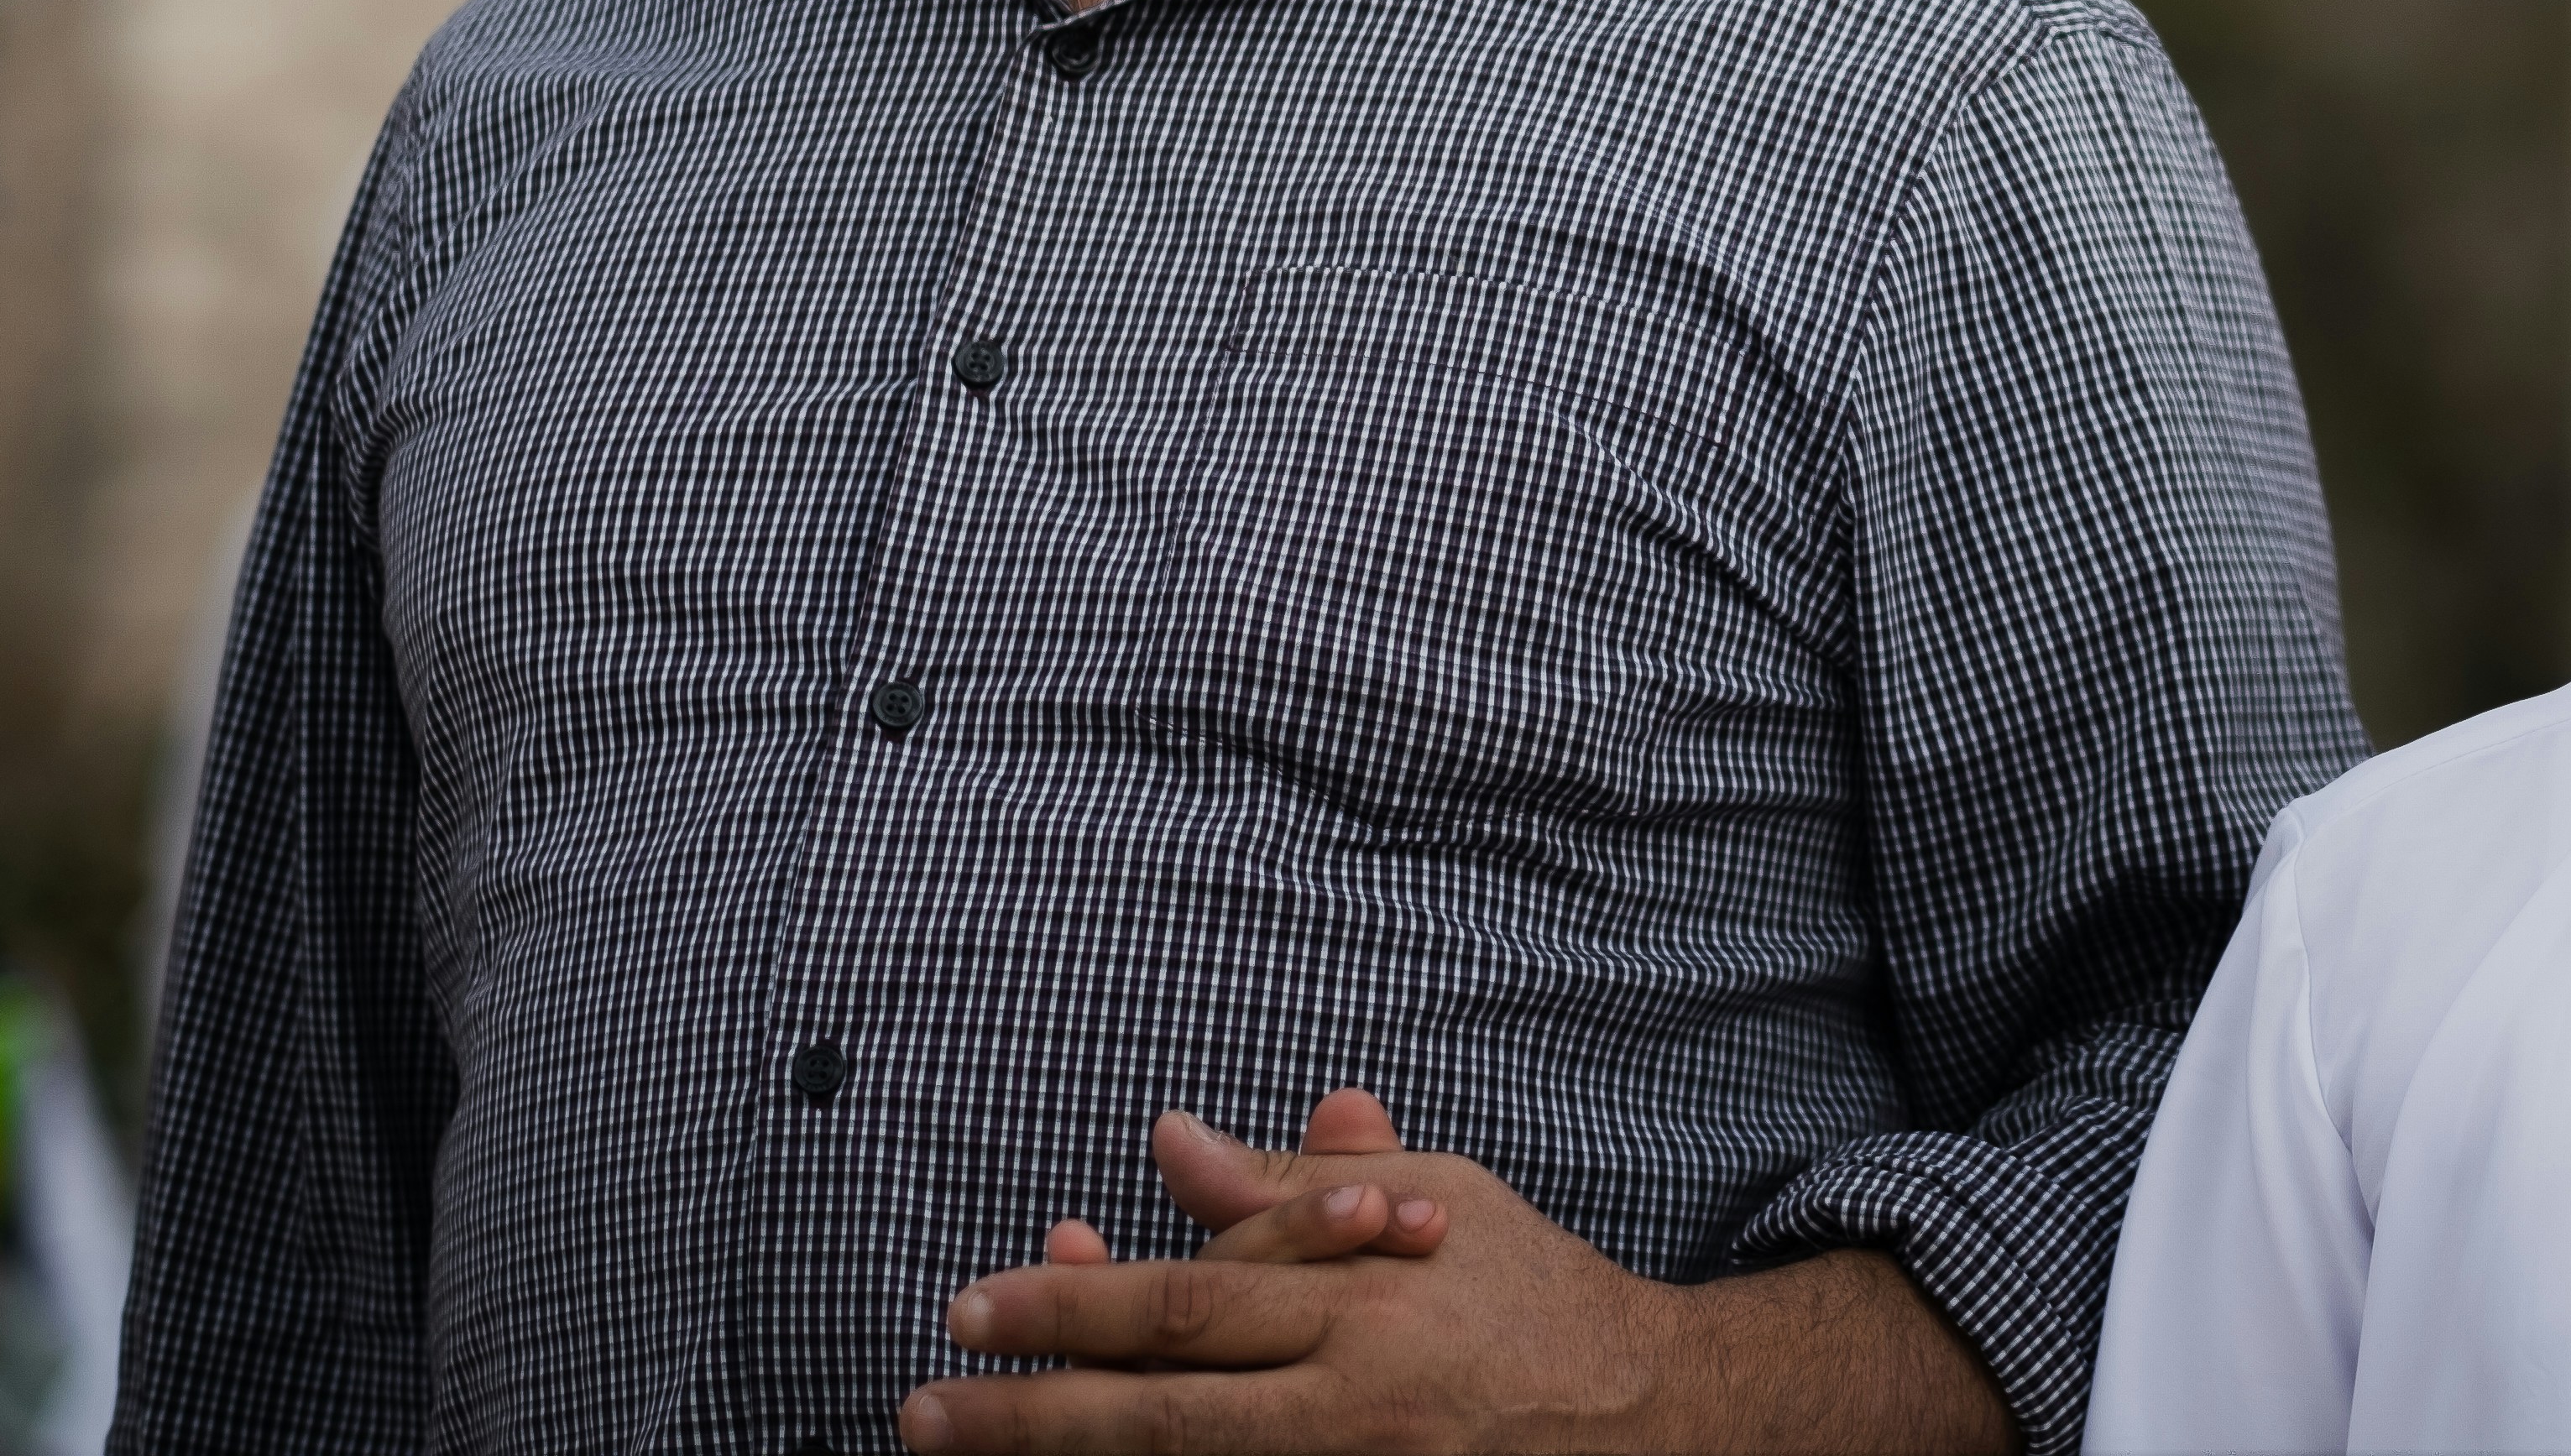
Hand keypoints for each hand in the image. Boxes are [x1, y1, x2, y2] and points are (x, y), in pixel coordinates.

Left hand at [903, 1090, 1680, 1450]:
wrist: (1650, 1415)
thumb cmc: (1526, 1293)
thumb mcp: (1427, 1203)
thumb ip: (1289, 1188)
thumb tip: (1169, 1145)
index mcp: (1365, 1304)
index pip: (1187, 1302)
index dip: (1071, 1303)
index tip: (972, 1304)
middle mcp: (1353, 1407)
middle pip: (1160, 1412)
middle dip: (1028, 1412)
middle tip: (921, 1410)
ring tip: (965, 1447)